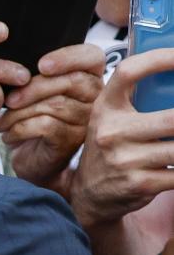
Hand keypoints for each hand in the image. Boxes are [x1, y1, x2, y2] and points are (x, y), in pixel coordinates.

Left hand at [0, 42, 103, 190]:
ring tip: (2, 122)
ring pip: (55, 105)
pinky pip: (46, 125)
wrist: (30, 159)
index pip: (92, 57)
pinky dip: (20, 128)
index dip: (68, 57)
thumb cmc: (32, 120)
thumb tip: (17, 71)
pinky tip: (8, 135)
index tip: (41, 65)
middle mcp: (94, 98)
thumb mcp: (34, 92)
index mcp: (88, 77)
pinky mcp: (72, 140)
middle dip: (34, 88)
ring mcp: (86, 121)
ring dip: (20, 112)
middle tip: (9, 100)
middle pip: (72, 81)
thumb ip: (36, 76)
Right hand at [70, 48, 173, 228]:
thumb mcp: (110, 118)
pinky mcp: (140, 183)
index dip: (159, 59)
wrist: (89, 195)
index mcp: (105, 108)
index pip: (128, 72)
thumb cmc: (108, 149)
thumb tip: (172, 77)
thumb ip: (134, 97)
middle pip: (172, 118)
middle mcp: (112, 132)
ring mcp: (125, 160)